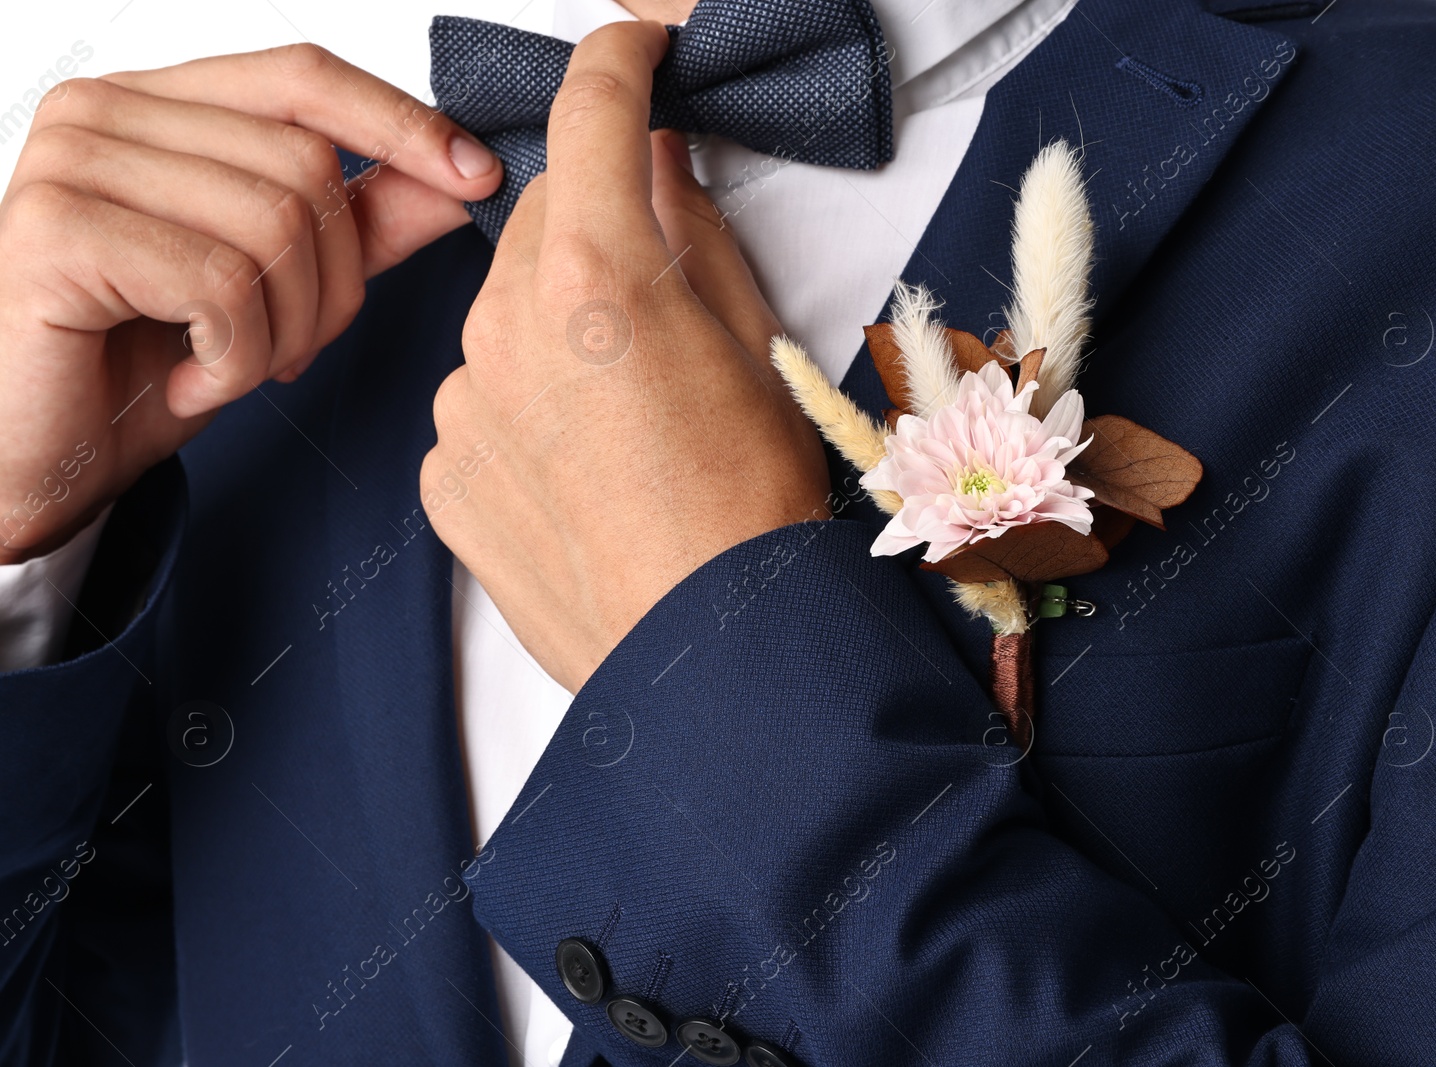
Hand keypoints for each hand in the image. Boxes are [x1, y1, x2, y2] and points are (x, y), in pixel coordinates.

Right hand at [0, 45, 502, 563]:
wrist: (44, 460)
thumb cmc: (145, 368)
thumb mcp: (282, 290)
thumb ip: (364, 225)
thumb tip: (462, 177)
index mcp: (157, 106)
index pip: (303, 77)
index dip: (400, 124)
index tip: (478, 176)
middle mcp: (103, 111)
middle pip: (306, 166)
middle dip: (333, 285)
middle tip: (288, 350)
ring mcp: (69, 160)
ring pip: (273, 224)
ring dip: (284, 331)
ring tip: (231, 368)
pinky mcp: (54, 228)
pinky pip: (220, 284)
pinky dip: (232, 358)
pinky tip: (189, 383)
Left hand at [424, 21, 829, 693]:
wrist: (713, 662)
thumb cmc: (755, 515)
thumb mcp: (755, 347)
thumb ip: (691, 232)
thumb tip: (654, 164)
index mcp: (597, 278)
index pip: (591, 115)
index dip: (618, 62)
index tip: (635, 50)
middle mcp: (506, 329)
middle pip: (538, 222)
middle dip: (593, 231)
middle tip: (659, 301)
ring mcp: (463, 408)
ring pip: (504, 318)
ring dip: (556, 330)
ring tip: (629, 416)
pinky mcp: (444, 476)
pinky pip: (480, 403)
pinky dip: (524, 409)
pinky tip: (586, 468)